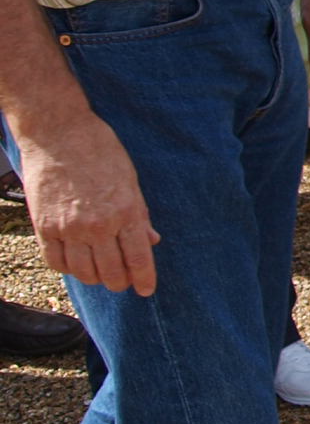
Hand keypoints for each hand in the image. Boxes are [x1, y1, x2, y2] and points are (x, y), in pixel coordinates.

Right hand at [20, 111, 158, 294]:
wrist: (59, 133)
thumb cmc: (101, 151)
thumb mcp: (130, 180)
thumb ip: (139, 215)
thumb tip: (152, 241)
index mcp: (126, 211)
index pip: (139, 259)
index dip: (144, 279)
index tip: (146, 290)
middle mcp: (98, 225)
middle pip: (111, 272)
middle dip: (120, 281)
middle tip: (123, 281)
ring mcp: (68, 228)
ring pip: (84, 272)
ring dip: (95, 278)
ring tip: (100, 273)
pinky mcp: (44, 226)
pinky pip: (56, 262)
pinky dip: (68, 268)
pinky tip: (75, 263)